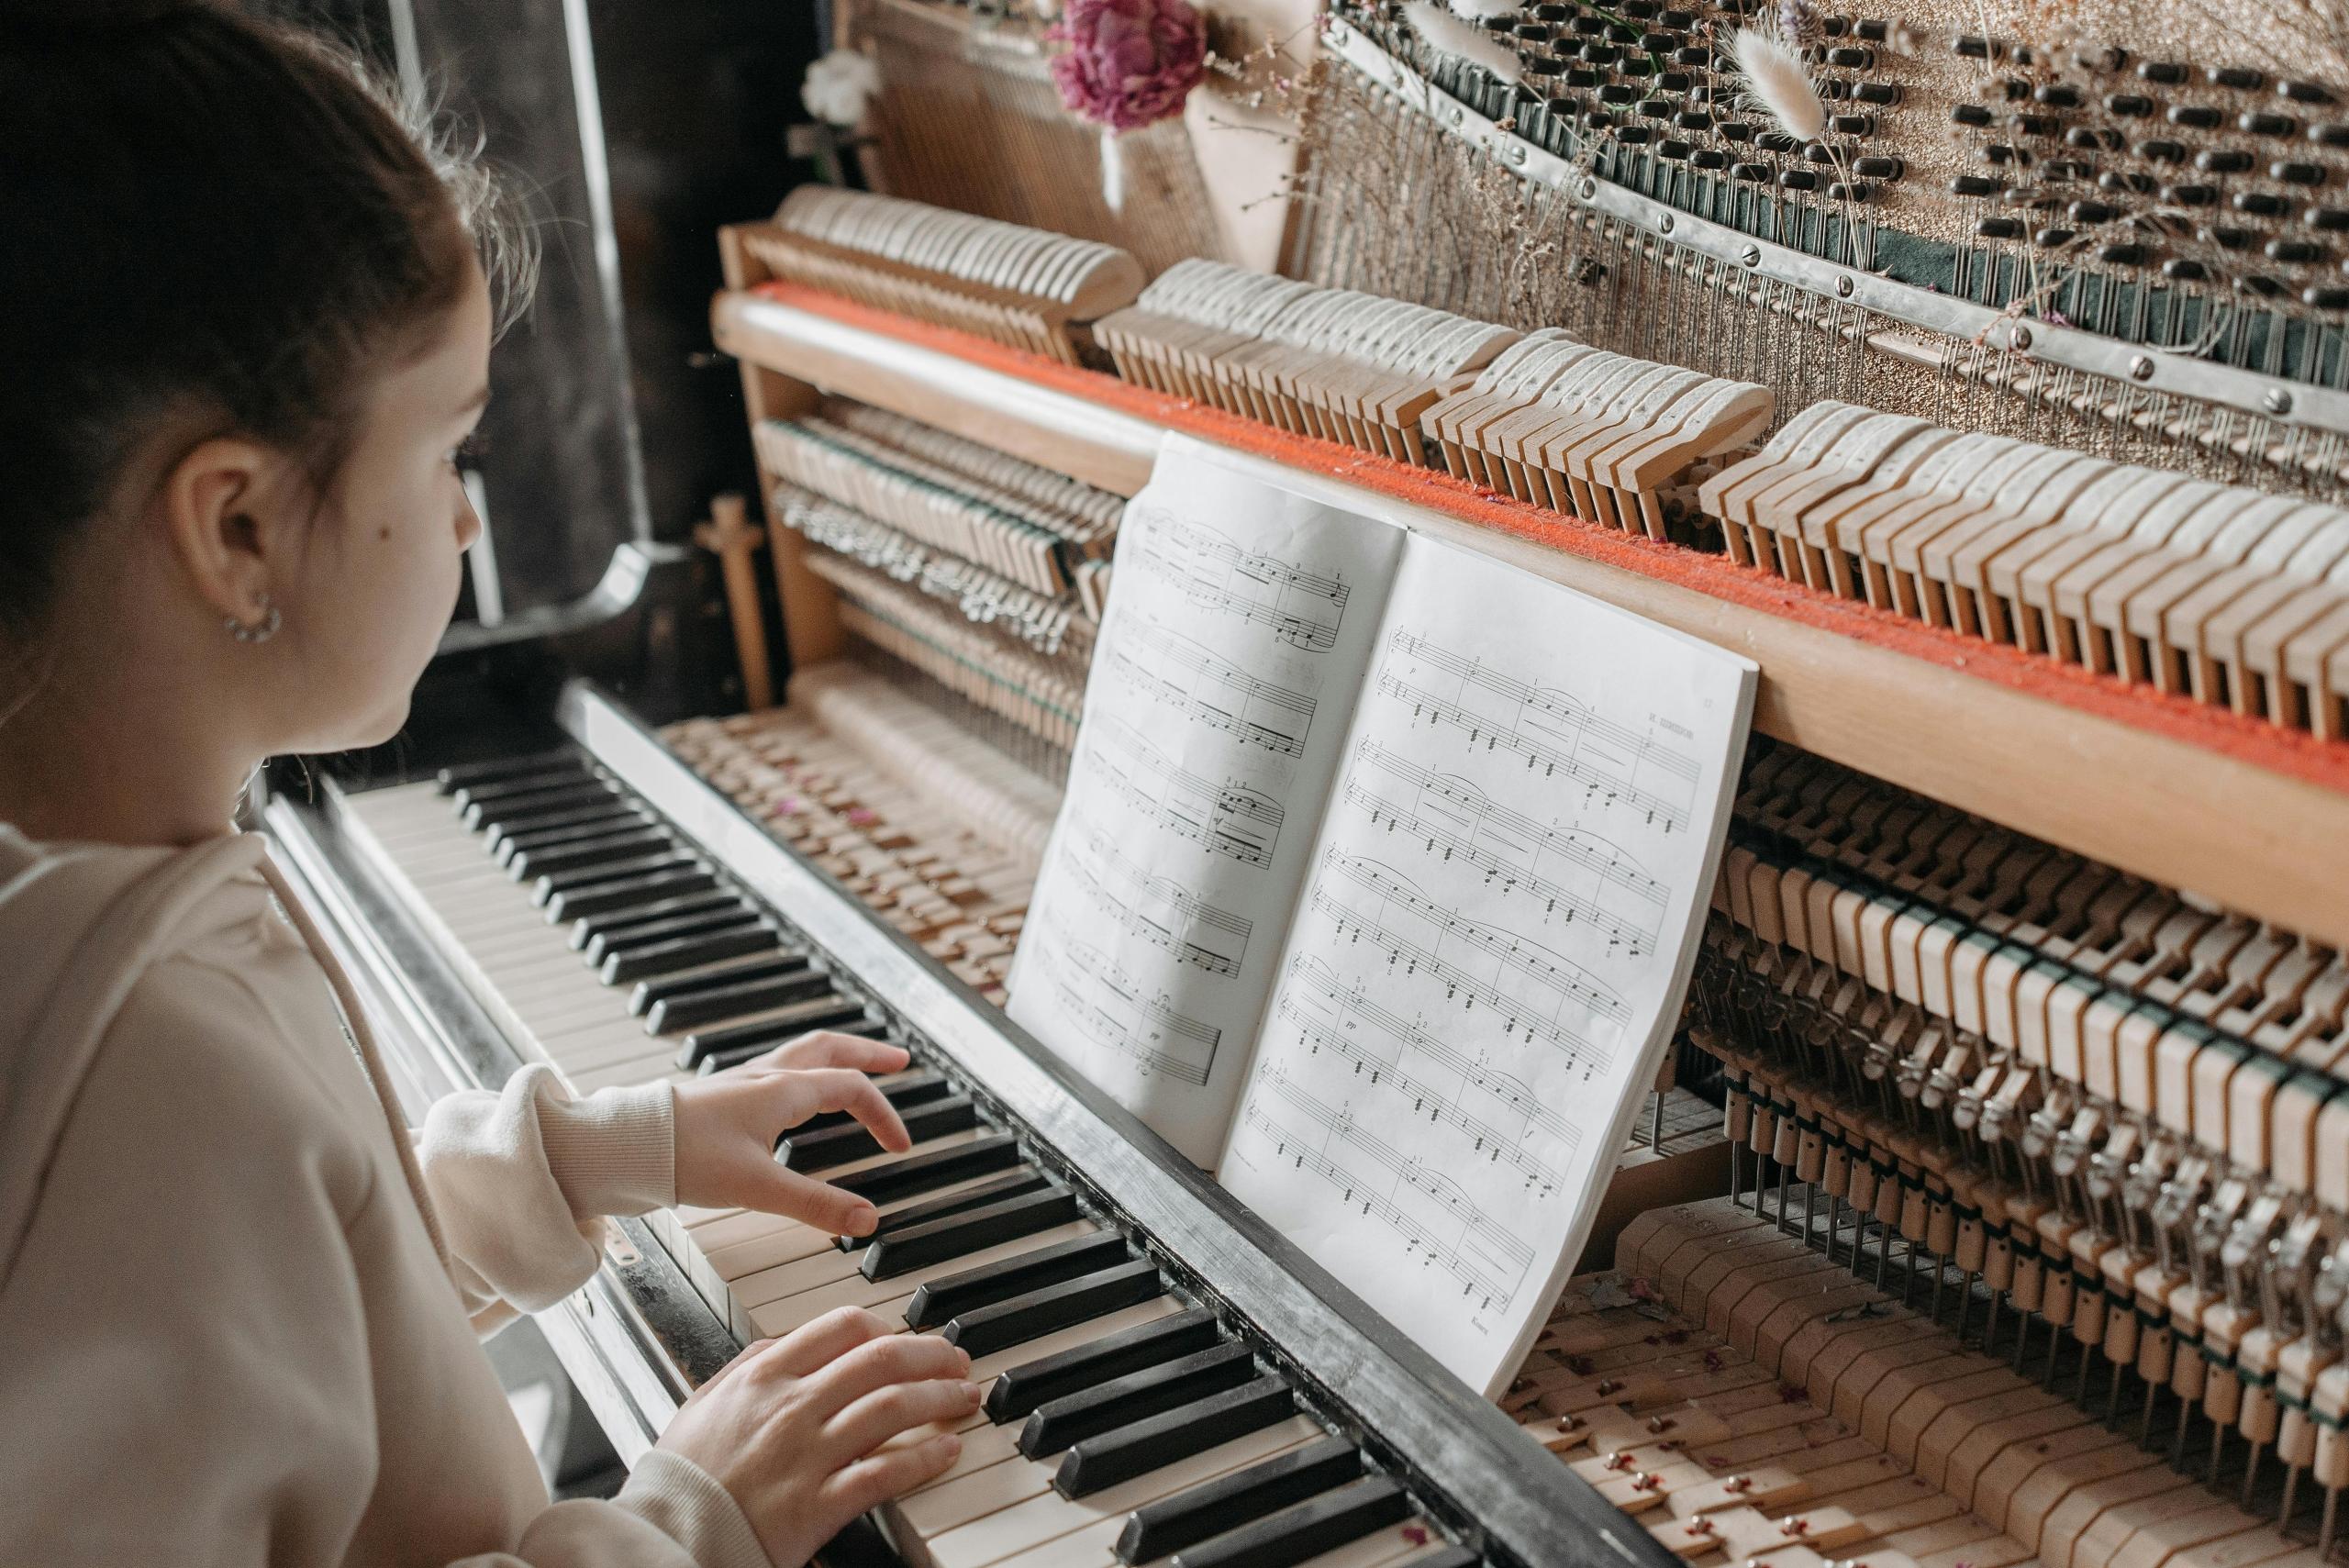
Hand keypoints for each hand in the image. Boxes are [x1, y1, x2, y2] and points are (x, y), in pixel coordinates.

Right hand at [660, 1307, 976, 1567]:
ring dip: (940, 1398)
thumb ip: (749, 1365)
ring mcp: (809, 1453)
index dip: (888, 1327)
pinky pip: (886, 1471)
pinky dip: (924, 1458)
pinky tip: (946, 1451)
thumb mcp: (704, 1402)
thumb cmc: (683, 1477)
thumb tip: (788, 1340)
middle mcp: (792, 1406)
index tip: (906, 1338)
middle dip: (931, 1355)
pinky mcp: (820, 1503)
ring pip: (893, 1406)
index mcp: (764, 1375)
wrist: (667, 1538)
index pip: (843, 1326)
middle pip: (882, 1359)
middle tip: (956, 1361)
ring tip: (964, 1399)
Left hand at [673, 1031, 915, 1236]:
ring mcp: (743, 1081)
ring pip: (802, 1054)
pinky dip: (804, 1072)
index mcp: (782, 1090)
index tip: (901, 1147)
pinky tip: (795, 1093)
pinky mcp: (723, 1095)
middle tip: (899, 1060)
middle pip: (830, 1048)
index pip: (851, 1088)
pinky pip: (776, 1069)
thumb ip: (816, 1204)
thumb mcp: (758, 1187)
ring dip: (837, 1056)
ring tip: (855, 1065)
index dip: (884, 1115)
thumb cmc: (685, 1157)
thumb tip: (867, 1220)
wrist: (627, 1146)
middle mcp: (766, 1076)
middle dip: (868, 1053)